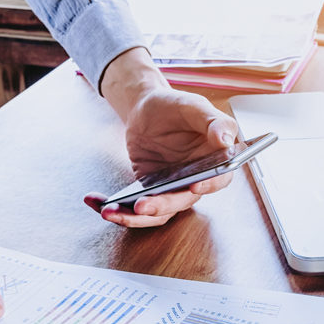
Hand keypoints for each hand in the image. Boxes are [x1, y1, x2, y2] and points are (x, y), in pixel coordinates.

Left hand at [90, 48, 239, 226]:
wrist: (145, 109)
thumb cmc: (174, 106)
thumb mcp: (193, 106)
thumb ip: (214, 121)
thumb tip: (226, 140)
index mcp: (214, 161)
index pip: (219, 179)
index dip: (209, 185)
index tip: (195, 185)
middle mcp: (195, 181)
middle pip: (182, 202)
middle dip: (160, 207)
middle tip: (140, 205)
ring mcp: (171, 189)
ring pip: (157, 213)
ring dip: (133, 218)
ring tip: (110, 211)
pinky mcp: (149, 192)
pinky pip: (135, 208)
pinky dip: (116, 209)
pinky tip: (96, 202)